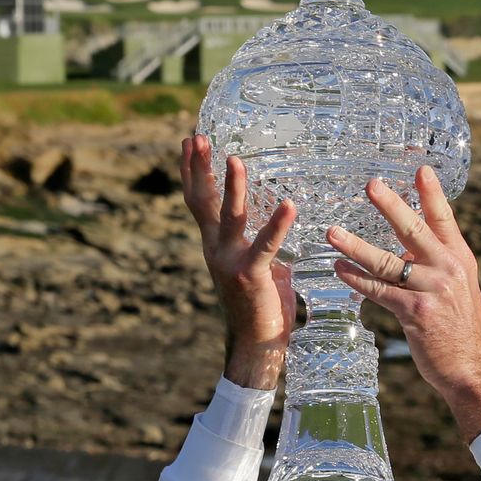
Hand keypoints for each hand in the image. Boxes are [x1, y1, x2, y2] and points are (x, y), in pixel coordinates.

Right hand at [179, 134, 298, 389]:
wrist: (256, 344)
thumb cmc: (262, 305)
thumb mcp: (260, 265)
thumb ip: (263, 241)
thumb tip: (279, 217)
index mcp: (215, 245)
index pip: (198, 201)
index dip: (192, 170)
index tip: (190, 142)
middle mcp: (214, 249)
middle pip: (202, 201)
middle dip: (199, 167)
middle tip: (196, 136)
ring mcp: (229, 262)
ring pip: (228, 217)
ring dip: (232, 187)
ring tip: (235, 158)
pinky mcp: (250, 275)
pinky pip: (265, 245)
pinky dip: (278, 224)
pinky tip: (290, 205)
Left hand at [327, 167, 480, 440]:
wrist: (472, 369)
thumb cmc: (461, 330)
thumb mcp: (459, 289)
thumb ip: (437, 266)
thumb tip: (408, 249)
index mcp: (460, 259)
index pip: (444, 219)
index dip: (432, 193)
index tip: (420, 168)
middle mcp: (449, 269)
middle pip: (414, 230)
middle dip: (391, 206)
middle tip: (370, 184)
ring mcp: (432, 290)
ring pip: (387, 261)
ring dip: (355, 246)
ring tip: (331, 232)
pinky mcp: (415, 312)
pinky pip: (379, 291)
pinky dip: (356, 279)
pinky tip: (339, 269)